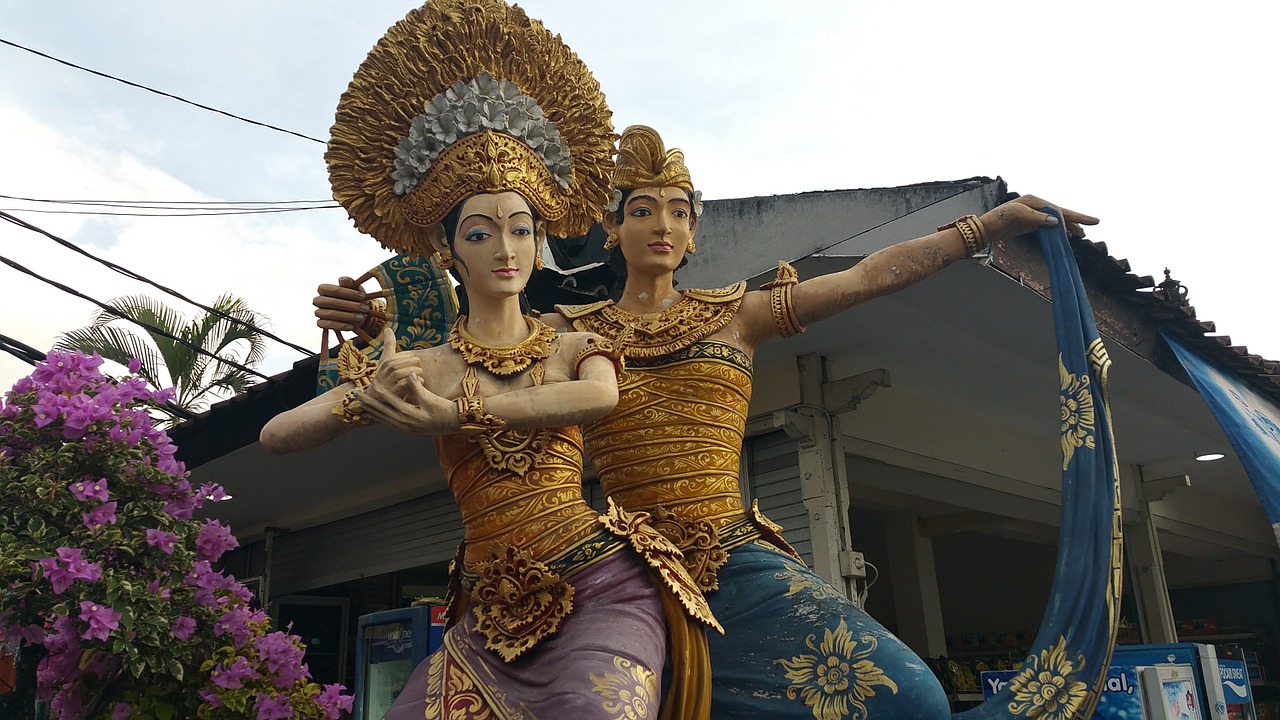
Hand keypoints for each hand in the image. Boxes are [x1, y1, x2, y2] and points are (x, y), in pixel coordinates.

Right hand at [314, 276, 368, 331]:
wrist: (359, 313)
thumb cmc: (355, 298)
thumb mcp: (355, 289)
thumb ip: (349, 283)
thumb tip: (343, 279)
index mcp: (324, 289)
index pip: (333, 290)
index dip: (348, 293)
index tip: (363, 296)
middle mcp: (319, 300)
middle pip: (331, 302)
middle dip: (349, 305)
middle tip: (364, 308)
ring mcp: (319, 312)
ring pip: (330, 314)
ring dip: (347, 316)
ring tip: (361, 317)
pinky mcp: (321, 323)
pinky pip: (328, 325)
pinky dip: (340, 326)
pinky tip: (351, 326)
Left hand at [359, 329, 454, 433]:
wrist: (455, 424)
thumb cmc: (445, 410)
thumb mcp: (432, 398)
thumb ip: (418, 387)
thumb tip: (409, 373)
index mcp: (409, 414)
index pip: (390, 401)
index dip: (380, 390)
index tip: (371, 381)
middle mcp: (404, 423)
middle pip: (381, 411)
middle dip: (367, 402)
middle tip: (355, 394)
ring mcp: (405, 428)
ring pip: (383, 418)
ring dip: (371, 410)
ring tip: (360, 403)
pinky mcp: (407, 430)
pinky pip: (389, 422)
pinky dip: (380, 417)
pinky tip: (375, 412)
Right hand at [370, 328, 420, 398]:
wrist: (379, 395)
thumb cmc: (385, 373)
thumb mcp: (386, 358)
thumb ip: (389, 343)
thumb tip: (387, 328)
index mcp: (385, 363)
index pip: (398, 356)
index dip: (408, 357)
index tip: (414, 359)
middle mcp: (384, 372)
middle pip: (399, 364)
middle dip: (412, 363)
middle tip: (418, 365)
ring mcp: (389, 383)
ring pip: (402, 373)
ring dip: (414, 372)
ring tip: (420, 372)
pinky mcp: (395, 393)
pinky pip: (405, 385)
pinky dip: (415, 382)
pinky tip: (421, 381)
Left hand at [980, 195, 1097, 242]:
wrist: (985, 227)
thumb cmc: (1000, 219)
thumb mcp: (1020, 216)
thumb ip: (1039, 219)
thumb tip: (1058, 223)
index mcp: (1035, 201)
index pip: (1060, 210)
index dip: (1076, 217)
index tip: (1090, 223)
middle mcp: (1035, 206)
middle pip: (1060, 213)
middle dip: (1077, 220)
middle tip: (1094, 225)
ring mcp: (1032, 215)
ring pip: (1055, 220)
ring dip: (1068, 226)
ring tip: (1081, 234)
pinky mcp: (1028, 224)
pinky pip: (1047, 227)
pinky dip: (1057, 231)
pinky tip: (1063, 236)